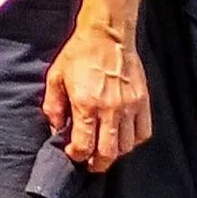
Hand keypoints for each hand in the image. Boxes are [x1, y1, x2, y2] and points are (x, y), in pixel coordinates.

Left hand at [45, 18, 152, 170]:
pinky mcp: (143, 101)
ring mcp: (129, 107)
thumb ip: (53, 106)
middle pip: (107, 153)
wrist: (107, 34)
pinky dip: (134, 141)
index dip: (77, 156)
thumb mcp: (55, 77)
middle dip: (97, 163)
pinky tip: (123, 137)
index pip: (84, 145)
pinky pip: (143, 133)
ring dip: (115, 153)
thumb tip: (55, 129)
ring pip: (126, 146)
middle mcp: (110, 109)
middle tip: (90, 163)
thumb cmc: (79, 54)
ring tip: (105, 150)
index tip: (74, 154)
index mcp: (86, 104)